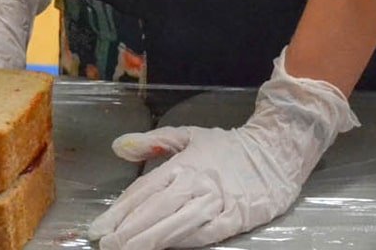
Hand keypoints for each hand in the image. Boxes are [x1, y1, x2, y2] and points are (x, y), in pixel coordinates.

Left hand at [87, 50, 356, 249]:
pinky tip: (168, 247)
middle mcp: (196, 181)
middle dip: (129, 228)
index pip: (144, 190)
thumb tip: (118, 147)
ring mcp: (217, 199)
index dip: (120, 210)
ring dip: (151, 237)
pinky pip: (207, 231)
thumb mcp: (189, 136)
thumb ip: (153, 143)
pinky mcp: (236, 216)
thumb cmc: (229, 147)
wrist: (276, 149)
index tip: (99, 228)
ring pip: (178, 221)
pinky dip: (186, 239)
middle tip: (106, 245)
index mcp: (183, 163)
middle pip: (156, 207)